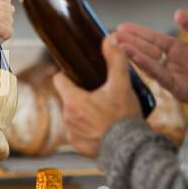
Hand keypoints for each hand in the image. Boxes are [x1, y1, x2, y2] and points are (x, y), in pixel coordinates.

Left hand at [52, 34, 142, 157]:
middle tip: (101, 93)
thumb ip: (115, 59)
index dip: (68, 74)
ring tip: (104, 111)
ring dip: (85, 113)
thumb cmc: (123, 117)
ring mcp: (72, 134)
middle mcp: (67, 117)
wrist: (128, 150)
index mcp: (72, 100)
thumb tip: (110, 38)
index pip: (59, 79)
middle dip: (82, 94)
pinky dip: (89, 130)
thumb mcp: (122, 84)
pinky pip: (80, 133)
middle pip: (70, 97)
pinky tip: (103, 127)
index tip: (79, 73)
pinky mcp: (79, 147)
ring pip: (75, 116)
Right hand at [112, 9, 187, 105]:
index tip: (123, 27)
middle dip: (132, 42)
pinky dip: (146, 65)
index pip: (156, 40)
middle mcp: (177, 64)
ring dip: (134, 53)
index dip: (140, 33)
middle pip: (149, 50)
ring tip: (118, 43)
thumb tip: (176, 13)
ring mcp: (178, 77)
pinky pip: (160, 76)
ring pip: (151, 63)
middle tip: (114, 34)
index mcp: (183, 52)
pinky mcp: (180, 89)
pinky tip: (133, 55)